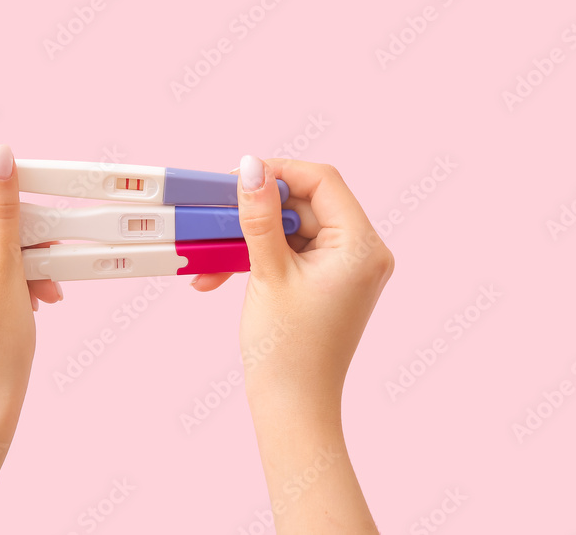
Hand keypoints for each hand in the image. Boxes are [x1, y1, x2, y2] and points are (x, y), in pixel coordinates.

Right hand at [194, 156, 393, 409]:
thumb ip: (259, 215)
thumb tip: (251, 166)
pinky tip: (222, 275)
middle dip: (256, 212)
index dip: (278, 172)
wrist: (293, 409)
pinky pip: (293, 252)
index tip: (237, 176)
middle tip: (216, 217)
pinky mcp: (329, 282)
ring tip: (212, 260)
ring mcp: (347, 269)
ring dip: (251, 239)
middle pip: (305, 204)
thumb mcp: (267, 272)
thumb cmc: (286, 350)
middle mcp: (363, 253)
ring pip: (293, 229)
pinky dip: (260, 258)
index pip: (322, 181)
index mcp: (361, 246)